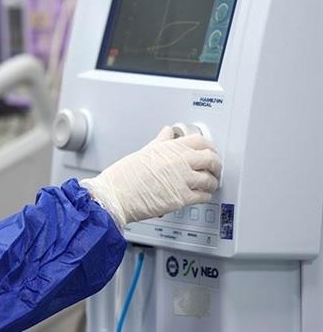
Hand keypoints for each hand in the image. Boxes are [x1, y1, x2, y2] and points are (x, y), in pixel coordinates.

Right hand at [80, 127, 221, 228]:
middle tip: (214, 169)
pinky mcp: (182, 198)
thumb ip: (160, 143)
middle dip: (215, 165)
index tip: (209, 151)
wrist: (116, 194)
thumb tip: (167, 133)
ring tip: (208, 185)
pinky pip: (204, 196)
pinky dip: (205, 196)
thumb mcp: (143, 152)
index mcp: (170, 148)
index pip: (200, 141)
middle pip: (211, 159)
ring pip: (211, 179)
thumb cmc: (123, 176)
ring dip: (212, 182)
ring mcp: (183, 179)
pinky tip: (201, 196)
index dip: (209, 147)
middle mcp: (179, 161)